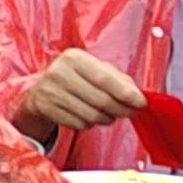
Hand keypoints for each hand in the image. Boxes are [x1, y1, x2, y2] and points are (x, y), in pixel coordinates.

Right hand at [15, 48, 147, 136]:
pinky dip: (89, 124)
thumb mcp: (96, 70)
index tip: (141, 103)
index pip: (105, 79)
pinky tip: (87, 115)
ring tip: (108, 114)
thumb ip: (119, 80)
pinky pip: (79, 124)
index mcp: (74, 58)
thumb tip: (138, 97)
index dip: (126, 93)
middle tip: (130, 112)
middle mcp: (58, 72)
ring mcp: (49, 91)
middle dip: (121, 110)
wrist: (40, 89)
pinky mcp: (44, 108)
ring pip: (92, 116)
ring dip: (107, 119)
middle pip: (101, 100)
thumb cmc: (78, 78)